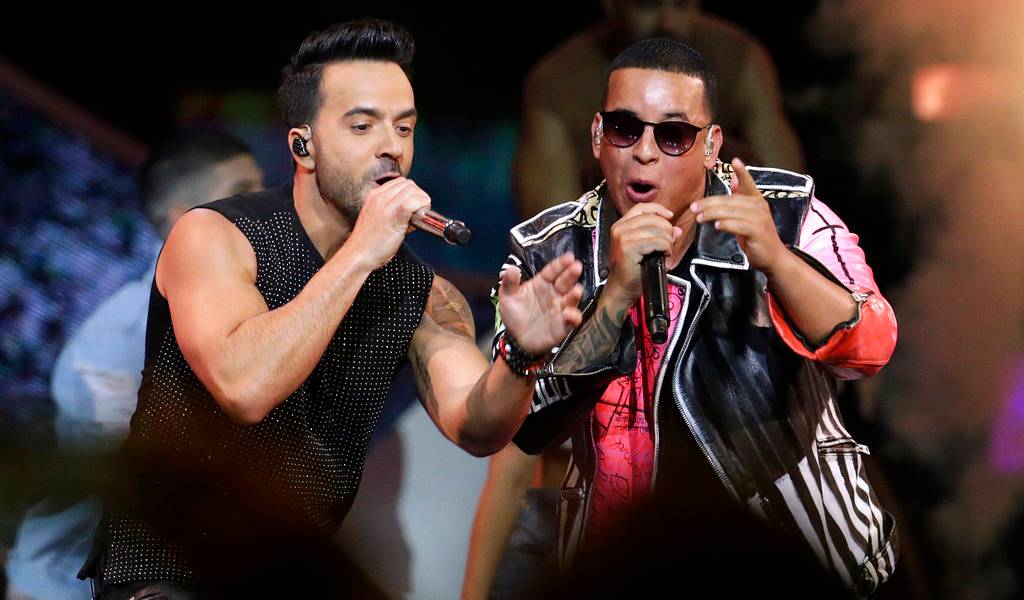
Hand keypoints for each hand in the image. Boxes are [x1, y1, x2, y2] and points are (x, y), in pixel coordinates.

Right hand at [345, 176, 429, 269]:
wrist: (358, 255)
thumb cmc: (368, 244)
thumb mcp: (377, 220)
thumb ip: (392, 212)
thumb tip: (412, 212)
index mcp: (374, 196)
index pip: (400, 183)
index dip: (411, 194)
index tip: (413, 207)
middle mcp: (380, 196)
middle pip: (409, 184)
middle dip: (418, 196)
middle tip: (418, 213)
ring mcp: (387, 204)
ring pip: (414, 191)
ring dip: (421, 203)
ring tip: (417, 219)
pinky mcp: (395, 214)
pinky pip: (415, 202)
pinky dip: (422, 209)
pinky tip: (417, 221)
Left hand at [498, 253, 584, 354]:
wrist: (516, 338)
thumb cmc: (515, 314)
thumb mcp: (507, 296)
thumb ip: (509, 283)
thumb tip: (511, 269)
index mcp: (541, 283)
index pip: (553, 271)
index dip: (561, 264)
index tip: (569, 257)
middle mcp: (554, 294)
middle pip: (565, 281)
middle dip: (571, 274)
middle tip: (576, 267)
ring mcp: (560, 309)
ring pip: (572, 299)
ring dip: (575, 294)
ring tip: (576, 290)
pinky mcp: (563, 324)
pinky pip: (572, 319)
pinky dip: (573, 316)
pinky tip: (568, 313)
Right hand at [605, 203, 680, 305]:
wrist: (622, 288)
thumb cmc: (633, 269)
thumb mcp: (645, 247)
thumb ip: (659, 235)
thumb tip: (676, 230)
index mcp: (621, 225)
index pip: (642, 208)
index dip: (658, 210)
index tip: (670, 216)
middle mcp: (619, 228)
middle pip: (652, 218)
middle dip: (666, 229)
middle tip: (669, 242)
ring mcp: (623, 237)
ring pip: (656, 230)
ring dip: (667, 241)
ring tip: (666, 250)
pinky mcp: (628, 248)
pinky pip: (656, 242)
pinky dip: (665, 248)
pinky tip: (664, 255)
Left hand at [690, 158, 785, 273]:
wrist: (772, 257)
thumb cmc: (756, 236)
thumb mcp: (748, 215)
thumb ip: (740, 197)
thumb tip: (733, 179)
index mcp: (756, 200)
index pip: (748, 183)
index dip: (742, 172)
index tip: (735, 161)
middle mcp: (759, 206)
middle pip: (730, 200)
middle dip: (710, 203)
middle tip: (694, 207)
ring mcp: (760, 219)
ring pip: (732, 212)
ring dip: (713, 214)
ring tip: (700, 217)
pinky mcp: (757, 232)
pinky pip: (739, 226)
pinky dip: (728, 225)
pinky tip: (718, 226)